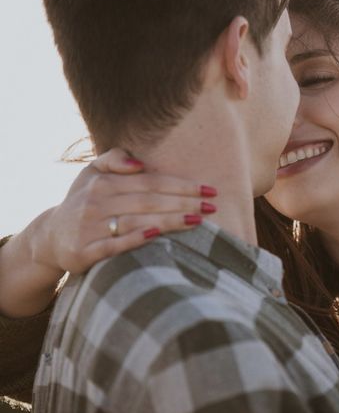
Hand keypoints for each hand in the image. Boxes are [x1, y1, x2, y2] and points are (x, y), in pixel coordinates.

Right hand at [32, 148, 217, 274]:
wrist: (51, 238)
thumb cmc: (85, 203)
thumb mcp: (91, 174)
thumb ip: (113, 160)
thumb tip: (138, 161)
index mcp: (103, 183)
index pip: (151, 182)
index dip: (182, 185)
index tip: (209, 190)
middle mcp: (95, 203)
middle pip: (149, 201)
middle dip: (183, 202)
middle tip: (212, 206)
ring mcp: (89, 228)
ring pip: (136, 221)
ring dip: (169, 220)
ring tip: (198, 220)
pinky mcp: (84, 252)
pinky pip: (114, 245)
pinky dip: (136, 239)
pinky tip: (158, 234)